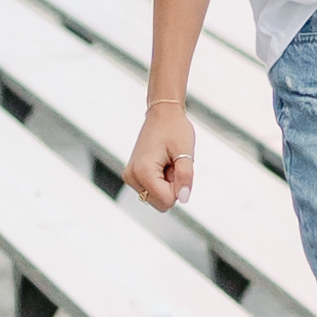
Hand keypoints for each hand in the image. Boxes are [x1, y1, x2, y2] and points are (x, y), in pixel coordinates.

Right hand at [126, 95, 196, 210]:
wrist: (162, 114)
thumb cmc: (174, 128)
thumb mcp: (186, 152)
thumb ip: (185, 177)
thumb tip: (183, 198)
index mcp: (143, 171)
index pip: (166, 201)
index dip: (178, 188)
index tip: (177, 167)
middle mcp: (132, 176)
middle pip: (160, 203)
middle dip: (172, 187)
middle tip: (173, 164)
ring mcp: (130, 176)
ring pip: (156, 198)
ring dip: (166, 184)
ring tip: (167, 162)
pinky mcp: (132, 175)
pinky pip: (152, 190)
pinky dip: (160, 180)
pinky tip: (162, 164)